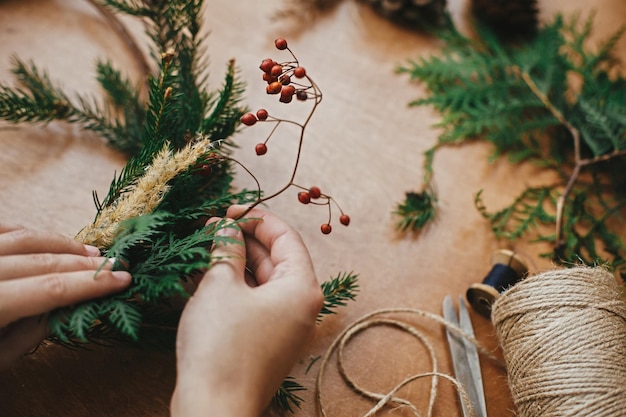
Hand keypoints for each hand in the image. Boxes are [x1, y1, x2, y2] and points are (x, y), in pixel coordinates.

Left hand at [0, 223, 131, 368]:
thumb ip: (28, 334)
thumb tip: (69, 306)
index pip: (50, 288)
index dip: (92, 284)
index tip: (123, 279)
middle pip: (41, 260)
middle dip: (83, 262)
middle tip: (114, 262)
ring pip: (22, 237)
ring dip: (60, 243)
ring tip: (88, 251)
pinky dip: (25, 232)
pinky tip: (45, 239)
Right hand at [171, 206, 323, 416]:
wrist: (214, 409)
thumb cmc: (222, 345)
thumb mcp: (220, 286)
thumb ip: (226, 249)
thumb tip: (225, 227)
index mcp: (302, 288)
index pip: (286, 237)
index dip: (257, 218)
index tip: (228, 210)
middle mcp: (300, 306)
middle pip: (275, 258)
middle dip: (243, 238)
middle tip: (211, 226)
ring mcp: (284, 326)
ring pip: (262, 280)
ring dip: (236, 261)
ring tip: (205, 244)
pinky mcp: (265, 341)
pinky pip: (254, 302)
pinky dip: (234, 286)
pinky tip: (208, 273)